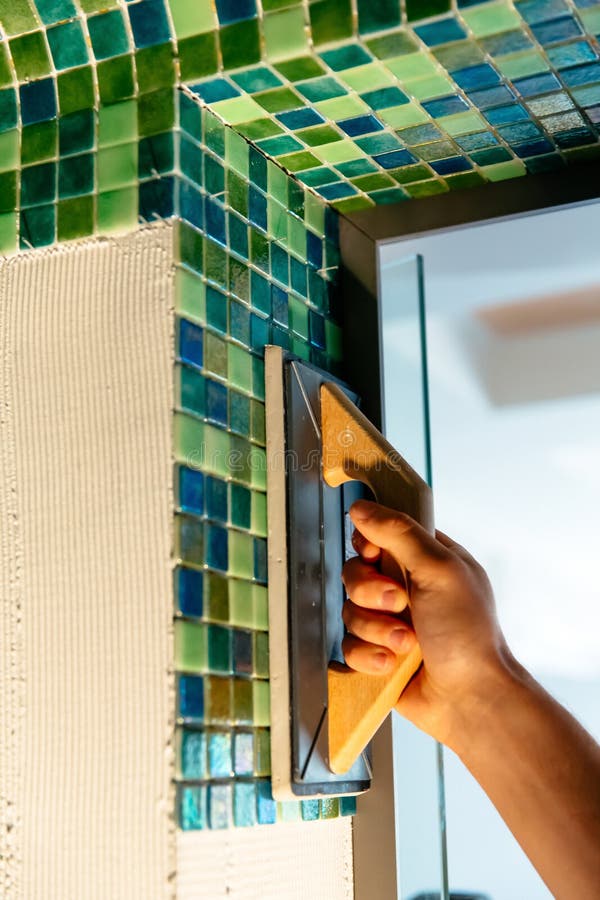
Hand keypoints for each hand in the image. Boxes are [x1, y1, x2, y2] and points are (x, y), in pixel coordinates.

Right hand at [341, 499, 515, 747]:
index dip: (369, 545)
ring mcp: (391, 622)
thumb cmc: (468, 634)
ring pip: (349, 610)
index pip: (379, 535)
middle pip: (356, 572)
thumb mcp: (439, 570)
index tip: (376, 556)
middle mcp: (407, 588)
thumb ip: (399, 533)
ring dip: (375, 629)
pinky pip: (348, 646)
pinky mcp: (377, 653)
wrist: (470, 700)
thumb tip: (362, 507)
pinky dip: (370, 656)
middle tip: (400, 604)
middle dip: (371, 592)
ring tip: (406, 643)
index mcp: (427, 560)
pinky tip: (393, 664)